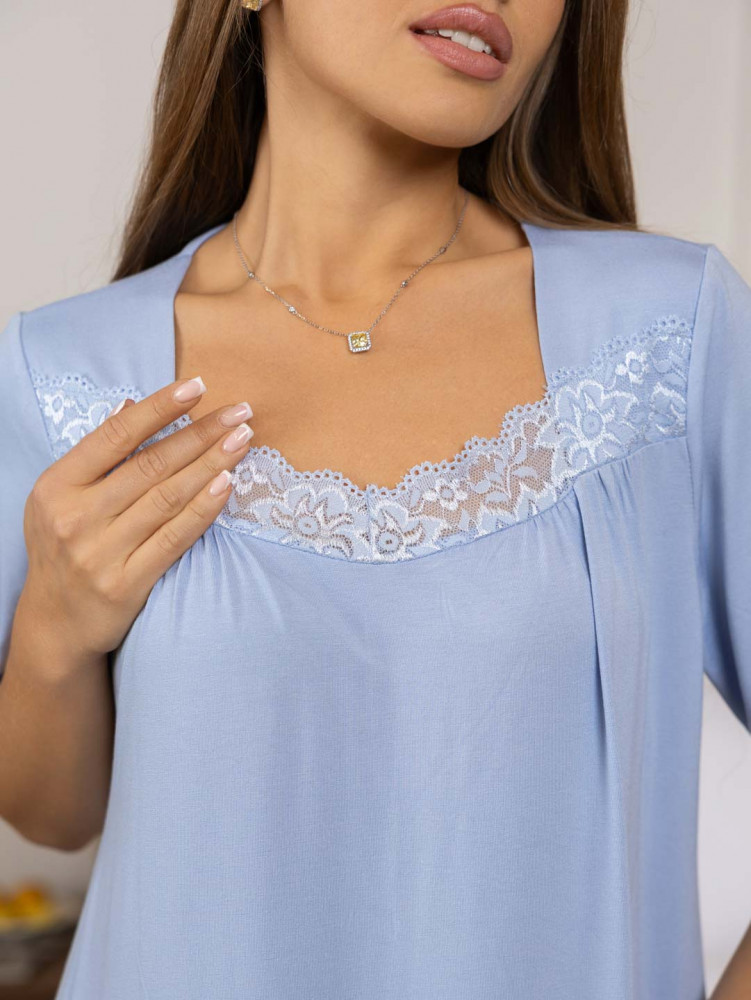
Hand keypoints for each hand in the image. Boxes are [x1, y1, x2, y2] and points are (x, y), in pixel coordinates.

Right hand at [19, 378, 254, 660]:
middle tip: (240, 412)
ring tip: (242, 440)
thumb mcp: (62, 498)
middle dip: (200, 433)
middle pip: (150, 465)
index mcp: (57, 486)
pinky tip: (227, 484)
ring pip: (166, 498)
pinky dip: (203, 509)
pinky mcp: (125, 584)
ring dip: (210, 464)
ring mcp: (100, 553)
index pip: (115, 436)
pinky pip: (173, 538)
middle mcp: (75, 517)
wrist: (55, 623)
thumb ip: (97, 455)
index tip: (198, 387)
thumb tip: (129, 404)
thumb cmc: (66, 547)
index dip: (159, 408)